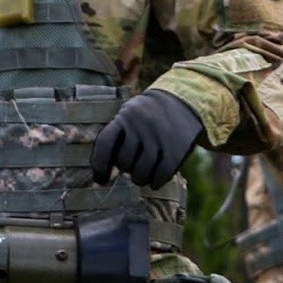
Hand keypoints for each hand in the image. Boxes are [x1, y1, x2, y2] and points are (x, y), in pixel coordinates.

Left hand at [89, 91, 204, 187]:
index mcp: (123, 118)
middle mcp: (140, 126)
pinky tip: (155, 182)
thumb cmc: (146, 117)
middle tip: (132, 169)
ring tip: (142, 177)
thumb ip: (116, 138)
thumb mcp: (128, 117)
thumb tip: (100, 174)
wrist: (182, 100)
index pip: (104, 144)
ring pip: (142, 171)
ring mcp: (159, 137)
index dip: (99, 166)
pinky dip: (157, 182)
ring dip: (140, 179)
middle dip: (126, 169)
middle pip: (124, 162)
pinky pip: (162, 173)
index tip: (101, 180)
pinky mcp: (177, 147)